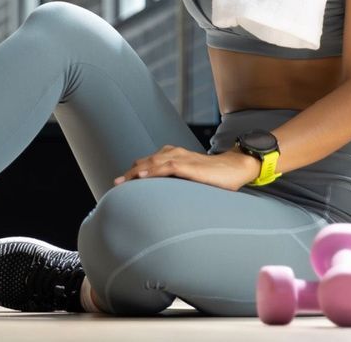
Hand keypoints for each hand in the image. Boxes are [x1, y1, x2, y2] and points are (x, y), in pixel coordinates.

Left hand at [113, 145, 262, 191]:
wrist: (235, 168)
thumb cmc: (213, 176)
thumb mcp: (190, 178)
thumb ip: (176, 183)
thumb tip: (166, 197)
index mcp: (172, 156)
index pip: (147, 162)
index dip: (133, 172)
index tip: (121, 183)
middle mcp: (173, 154)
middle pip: (146, 162)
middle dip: (130, 173)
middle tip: (116, 184)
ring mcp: (181, 159)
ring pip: (152, 163)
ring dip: (136, 172)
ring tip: (122, 181)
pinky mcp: (189, 166)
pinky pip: (167, 167)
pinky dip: (153, 171)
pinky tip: (143, 176)